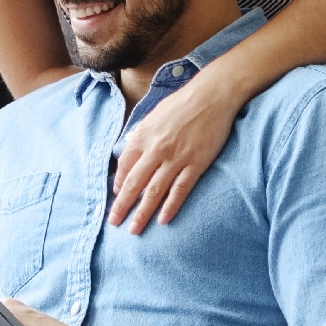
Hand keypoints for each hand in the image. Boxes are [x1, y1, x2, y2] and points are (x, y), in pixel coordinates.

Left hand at [109, 75, 240, 233]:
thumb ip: (141, 135)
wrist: (212, 95)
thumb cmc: (182, 103)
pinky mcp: (196, 164)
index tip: (117, 198)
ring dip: (142, 213)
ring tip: (134, 229)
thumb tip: (129, 150)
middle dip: (122, 206)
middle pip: (134, 184)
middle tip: (114, 223)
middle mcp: (156, 149)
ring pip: (154, 191)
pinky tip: (163, 219)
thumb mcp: (153, 116)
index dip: (118, 186)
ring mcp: (176, 158)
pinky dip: (170, 206)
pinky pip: (180, 190)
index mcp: (142, 136)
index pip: (124, 167)